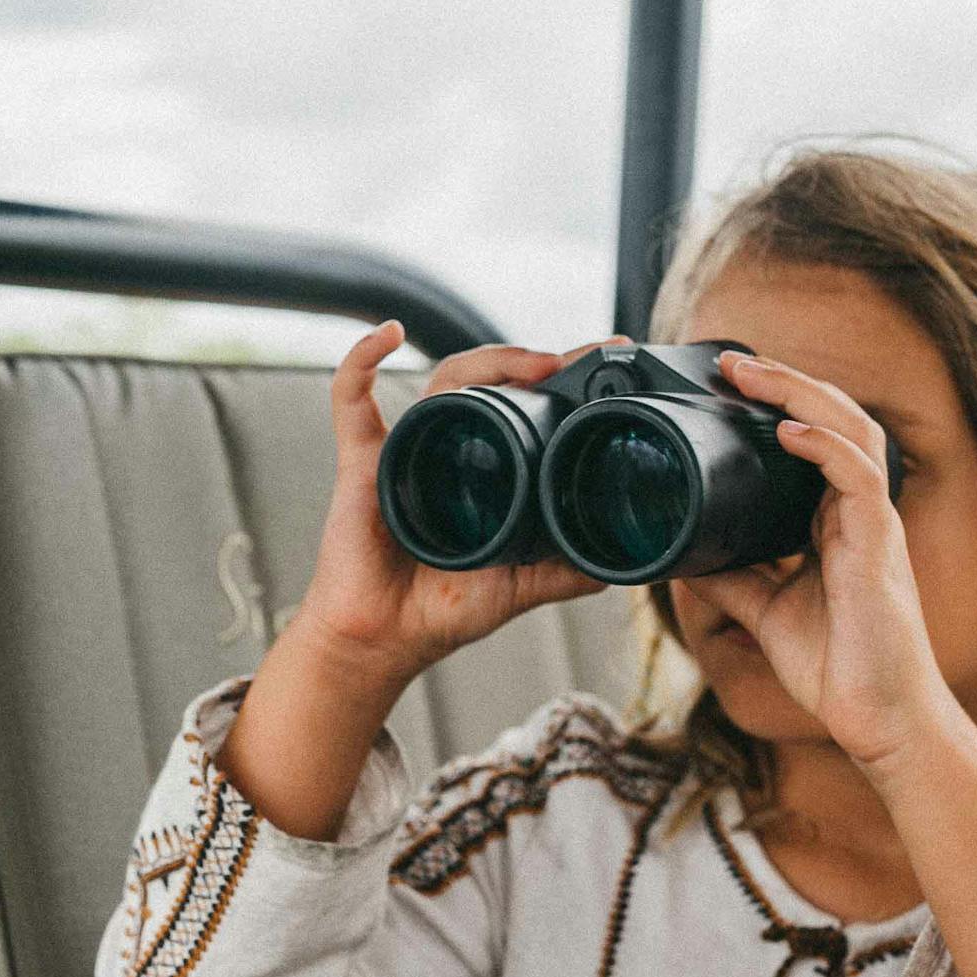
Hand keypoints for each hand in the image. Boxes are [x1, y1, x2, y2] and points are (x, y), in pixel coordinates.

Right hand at [283, 323, 608, 691]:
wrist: (385, 641)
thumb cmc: (442, 609)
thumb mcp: (522, 587)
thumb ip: (569, 572)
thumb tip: (626, 562)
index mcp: (485, 464)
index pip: (525, 401)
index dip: (563, 375)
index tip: (609, 353)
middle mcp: (448, 444)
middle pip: (490, 377)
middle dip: (531, 360)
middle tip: (575, 363)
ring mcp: (406, 446)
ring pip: (445, 378)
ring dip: (489, 359)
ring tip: (534, 364)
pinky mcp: (362, 461)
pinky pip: (351, 398)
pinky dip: (362, 360)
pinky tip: (389, 335)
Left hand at [687, 351, 964, 771]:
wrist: (879, 720)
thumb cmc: (838, 669)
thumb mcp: (766, 613)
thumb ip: (732, 579)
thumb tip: (679, 555)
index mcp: (835, 522)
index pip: (814, 441)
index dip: (778, 405)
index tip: (728, 386)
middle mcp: (858, 513)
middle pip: (834, 420)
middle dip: (786, 382)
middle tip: (731, 362)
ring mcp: (874, 525)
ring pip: (851, 431)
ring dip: (801, 395)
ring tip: (752, 373)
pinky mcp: (880, 546)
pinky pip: (859, 477)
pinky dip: (824, 446)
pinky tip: (788, 431)